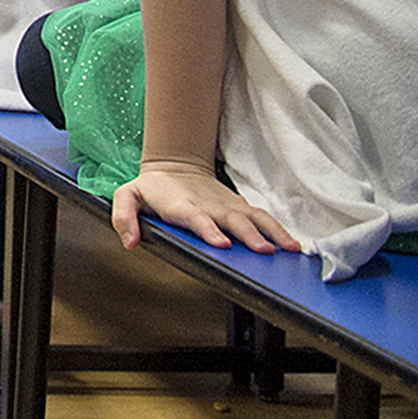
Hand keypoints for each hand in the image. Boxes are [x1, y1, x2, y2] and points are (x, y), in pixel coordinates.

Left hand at [110, 159, 299, 254]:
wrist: (174, 166)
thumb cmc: (151, 188)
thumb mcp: (127, 196)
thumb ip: (124, 217)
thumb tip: (129, 242)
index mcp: (182, 207)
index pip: (197, 219)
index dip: (209, 230)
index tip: (223, 243)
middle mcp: (209, 207)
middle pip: (232, 220)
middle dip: (249, 235)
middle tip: (264, 252)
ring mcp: (227, 206)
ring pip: (254, 218)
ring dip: (272, 232)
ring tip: (290, 250)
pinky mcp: (239, 207)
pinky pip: (262, 218)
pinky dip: (278, 229)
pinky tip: (293, 246)